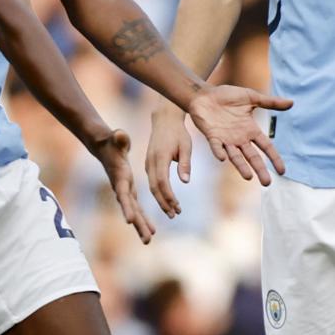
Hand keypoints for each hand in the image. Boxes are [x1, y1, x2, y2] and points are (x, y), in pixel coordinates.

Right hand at [93, 128, 154, 244]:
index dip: (126, 207)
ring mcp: (124, 191)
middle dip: (138, 224)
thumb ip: (119, 138)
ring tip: (149, 240)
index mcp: (120, 176)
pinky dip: (143, 219)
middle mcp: (121, 187)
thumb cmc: (112, 141)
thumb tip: (120, 134)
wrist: (104, 147)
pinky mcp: (128, 191)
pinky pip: (136, 208)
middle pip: (129, 208)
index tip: (130, 221)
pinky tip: (152, 230)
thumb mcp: (116, 137)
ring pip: (133, 211)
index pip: (123, 193)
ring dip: (141, 226)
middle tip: (147, 239)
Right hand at [145, 104, 192, 218]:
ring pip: (152, 186)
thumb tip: (185, 181)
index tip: (177, 207)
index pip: (163, 181)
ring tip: (173, 212)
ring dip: (162, 200)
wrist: (164, 120)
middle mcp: (151, 162)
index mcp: (160, 157)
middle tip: (174, 215)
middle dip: (164, 203)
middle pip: (155, 187)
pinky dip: (159, 193)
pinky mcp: (149, 164)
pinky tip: (168, 200)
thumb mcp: (186, 146)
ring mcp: (148, 163)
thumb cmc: (178, 132)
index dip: (169, 196)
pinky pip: (153, 182)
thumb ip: (185, 163)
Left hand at [187, 84, 289, 186]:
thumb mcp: (251, 97)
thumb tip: (292, 103)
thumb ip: (270, 102)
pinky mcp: (212, 135)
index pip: (266, 146)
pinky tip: (222, 158)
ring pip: (235, 156)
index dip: (274, 158)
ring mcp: (225, 139)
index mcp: (250, 130)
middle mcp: (239, 138)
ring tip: (248, 177)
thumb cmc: (227, 96)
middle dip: (260, 169)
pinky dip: (219, 152)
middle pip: (253, 156)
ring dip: (241, 167)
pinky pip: (216, 146)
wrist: (204, 94)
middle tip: (267, 183)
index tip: (282, 171)